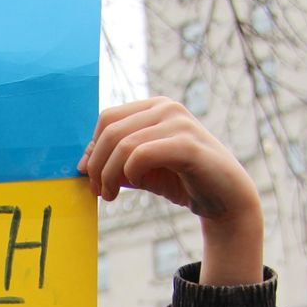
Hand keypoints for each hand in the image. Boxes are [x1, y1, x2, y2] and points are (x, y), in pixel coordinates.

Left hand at [79, 97, 262, 285]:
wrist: (225, 200)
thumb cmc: (181, 181)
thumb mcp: (140, 169)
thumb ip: (114, 161)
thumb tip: (82, 163)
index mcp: (154, 107)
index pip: (107, 119)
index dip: (93, 149)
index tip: (91, 178)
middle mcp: (167, 108)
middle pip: (110, 130)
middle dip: (97, 165)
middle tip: (99, 192)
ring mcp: (179, 122)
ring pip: (122, 144)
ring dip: (109, 175)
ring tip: (110, 195)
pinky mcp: (188, 144)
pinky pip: (141, 154)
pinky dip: (130, 172)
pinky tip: (135, 185)